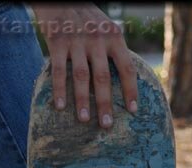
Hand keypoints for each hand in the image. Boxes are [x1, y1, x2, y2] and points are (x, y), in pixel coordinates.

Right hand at [31, 3, 137, 127]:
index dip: (131, 90)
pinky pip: (59, 70)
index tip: (133, 110)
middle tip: (106, 125)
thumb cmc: (87, 19)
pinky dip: (59, 89)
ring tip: (84, 120)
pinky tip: (59, 106)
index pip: (127, 67)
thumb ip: (114, 50)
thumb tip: (124, 82)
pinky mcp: (57, 41)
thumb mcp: (106, 28)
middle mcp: (98, 39)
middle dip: (105, 103)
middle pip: (103, 77)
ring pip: (82, 75)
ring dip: (83, 100)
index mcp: (114, 37)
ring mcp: (77, 40)